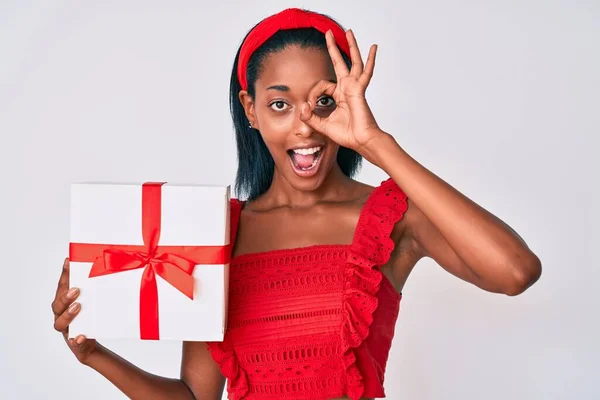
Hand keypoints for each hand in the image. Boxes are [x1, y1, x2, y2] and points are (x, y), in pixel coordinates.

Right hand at [52, 258, 96, 363]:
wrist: (89, 344)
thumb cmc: (90, 317)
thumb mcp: (93, 301)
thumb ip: (96, 288)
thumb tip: (112, 268)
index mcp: (65, 302)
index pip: (62, 286)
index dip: (64, 274)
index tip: (69, 261)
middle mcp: (61, 314)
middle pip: (57, 305)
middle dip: (65, 296)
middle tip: (76, 290)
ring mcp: (67, 328)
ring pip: (60, 323)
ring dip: (68, 315)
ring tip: (78, 307)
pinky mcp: (74, 341)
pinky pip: (73, 341)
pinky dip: (76, 339)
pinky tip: (81, 336)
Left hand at [299, 29, 386, 155]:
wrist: (361, 141)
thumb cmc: (347, 134)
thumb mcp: (322, 125)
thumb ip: (311, 118)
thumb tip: (302, 107)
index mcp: (339, 96)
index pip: (322, 86)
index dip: (312, 95)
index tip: (309, 108)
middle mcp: (347, 88)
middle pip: (339, 63)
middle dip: (333, 48)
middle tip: (329, 34)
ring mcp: (354, 87)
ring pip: (353, 62)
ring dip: (351, 46)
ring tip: (348, 32)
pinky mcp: (359, 90)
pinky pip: (365, 72)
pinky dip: (370, 59)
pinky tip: (373, 47)